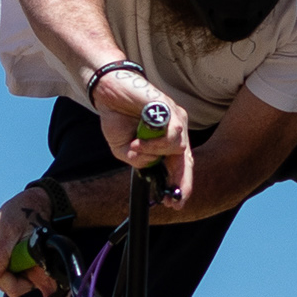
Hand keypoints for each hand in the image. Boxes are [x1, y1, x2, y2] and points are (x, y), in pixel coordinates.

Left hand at [0, 192, 70, 296]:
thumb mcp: (8, 226)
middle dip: (3, 279)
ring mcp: (31, 271)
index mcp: (49, 262)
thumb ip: (0, 251)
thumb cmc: (25, 210)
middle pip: (20, 290)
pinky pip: (6, 278)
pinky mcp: (21, 268)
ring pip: (10, 284)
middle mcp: (42, 270)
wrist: (29, 203)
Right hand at [92, 70, 193, 202]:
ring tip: (135, 148)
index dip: (179, 185)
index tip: (175, 204)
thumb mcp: (124, 150)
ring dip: (155, 153)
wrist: (109, 92)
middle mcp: (175, 129)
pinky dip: (153, 142)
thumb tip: (150, 164)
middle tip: (172, 197)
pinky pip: (171, 133)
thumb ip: (139, 161)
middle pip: (187, 160)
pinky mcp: (169, 108)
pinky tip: (139, 140)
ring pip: (177, 148)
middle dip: (180, 181)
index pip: (180, 165)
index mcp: (167, 140)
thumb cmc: (118, 118)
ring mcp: (175, 118)